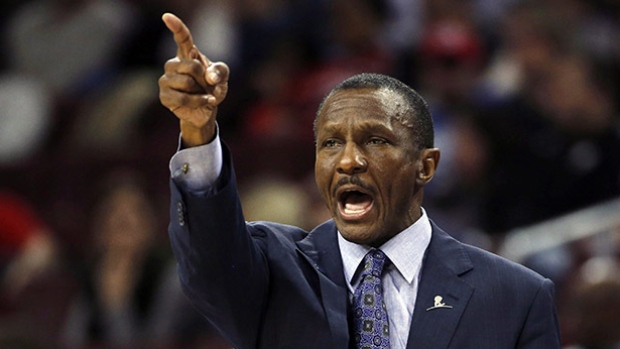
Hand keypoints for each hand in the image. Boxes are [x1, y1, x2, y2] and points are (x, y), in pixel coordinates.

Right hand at [158, 13, 229, 146]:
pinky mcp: (165, 96)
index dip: (176, 27)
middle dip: (205, 78)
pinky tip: (205, 102)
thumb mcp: (222, 77)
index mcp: (187, 55)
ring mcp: (166, 80)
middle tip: (207, 85)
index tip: (167, 17)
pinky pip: (183, 98)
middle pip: (191, 65)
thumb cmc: (212, 88)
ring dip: (202, 91)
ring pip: (187, 82)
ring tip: (203, 94)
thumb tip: (209, 77)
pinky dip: (199, 101)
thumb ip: (220, 71)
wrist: (207, 109)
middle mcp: (173, 64)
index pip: (182, 38)